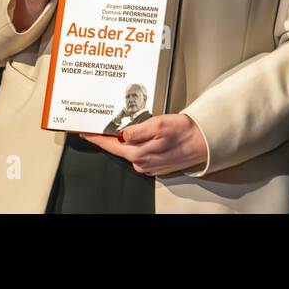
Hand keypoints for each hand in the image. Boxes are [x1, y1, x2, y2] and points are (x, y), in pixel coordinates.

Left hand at [82, 114, 208, 175]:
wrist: (204, 142)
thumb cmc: (185, 132)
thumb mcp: (159, 124)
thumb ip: (137, 130)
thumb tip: (122, 133)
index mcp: (138, 153)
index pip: (110, 145)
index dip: (96, 138)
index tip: (84, 133)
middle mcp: (141, 163)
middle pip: (119, 147)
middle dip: (113, 135)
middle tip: (106, 123)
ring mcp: (149, 165)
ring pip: (131, 149)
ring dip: (129, 139)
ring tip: (133, 125)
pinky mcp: (156, 164)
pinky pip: (141, 153)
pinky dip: (139, 143)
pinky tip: (147, 135)